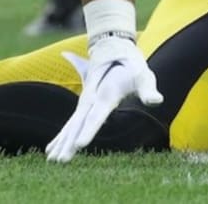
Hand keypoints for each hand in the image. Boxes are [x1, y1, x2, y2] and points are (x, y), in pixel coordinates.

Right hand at [45, 34, 161, 161]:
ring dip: (61, 142)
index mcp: (105, 95)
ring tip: (52, 160)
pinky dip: (60, 136)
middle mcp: (91, 100)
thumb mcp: (143, 75)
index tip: (79, 145)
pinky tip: (50, 150)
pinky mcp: (84, 106)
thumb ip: (148, 90)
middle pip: (78, 125)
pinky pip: (70, 124)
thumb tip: (156, 100)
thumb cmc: (133, 65)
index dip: (88, 131)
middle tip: (59, 161)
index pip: (95, 117)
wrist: (114, 47)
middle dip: (68, 143)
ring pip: (70, 125)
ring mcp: (85, 103)